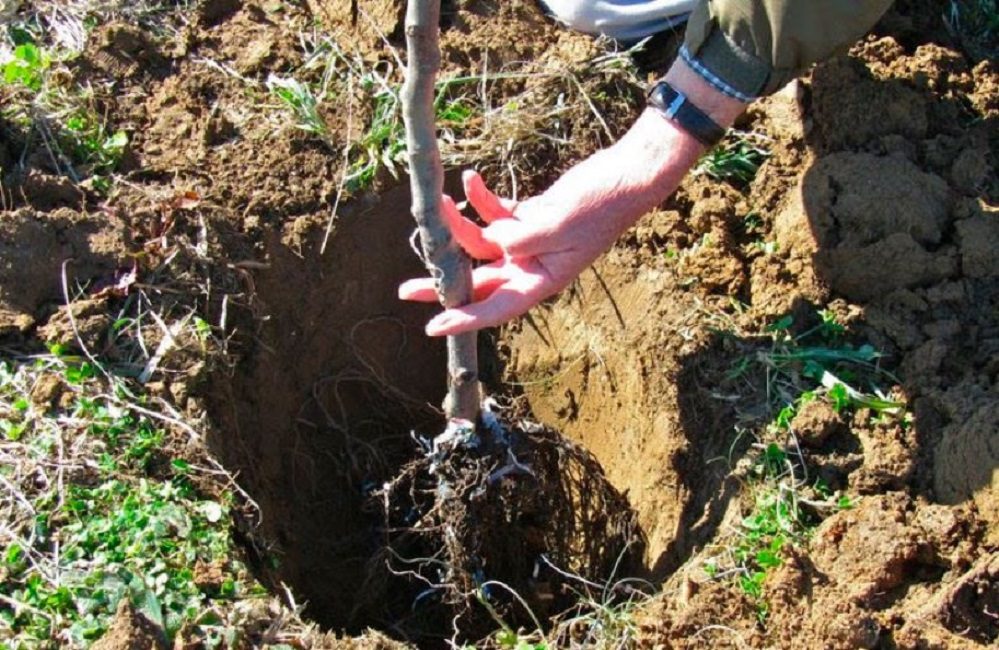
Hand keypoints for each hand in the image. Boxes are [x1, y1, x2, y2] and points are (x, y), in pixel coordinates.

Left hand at [399, 169, 622, 335]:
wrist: (625, 177)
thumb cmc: (600, 206)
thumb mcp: (558, 225)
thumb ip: (520, 237)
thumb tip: (489, 240)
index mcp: (542, 281)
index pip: (497, 308)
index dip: (464, 319)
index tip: (432, 327)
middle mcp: (531, 267)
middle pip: (479, 282)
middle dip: (443, 281)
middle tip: (405, 289)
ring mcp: (529, 243)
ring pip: (481, 243)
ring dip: (458, 225)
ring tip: (437, 204)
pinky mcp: (529, 218)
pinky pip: (495, 215)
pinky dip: (482, 199)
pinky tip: (470, 179)